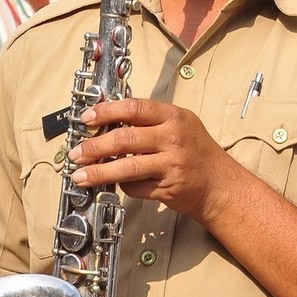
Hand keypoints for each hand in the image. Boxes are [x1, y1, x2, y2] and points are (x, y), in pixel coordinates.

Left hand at [67, 98, 234, 226]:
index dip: (106, 111)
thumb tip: (109, 123)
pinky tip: (116, 185)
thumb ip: (150, 122)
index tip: (86, 118)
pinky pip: (136, 187)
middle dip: (94, 147)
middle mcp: (173, 138)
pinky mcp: (168, 188)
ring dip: (98, 172)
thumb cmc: (197, 153)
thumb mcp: (180, 126)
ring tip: (80, 176)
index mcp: (174, 117)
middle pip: (125, 139)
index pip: (134, 108)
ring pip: (126, 167)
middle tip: (76, 153)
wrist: (220, 186)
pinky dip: (123, 187)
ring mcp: (172, 164)